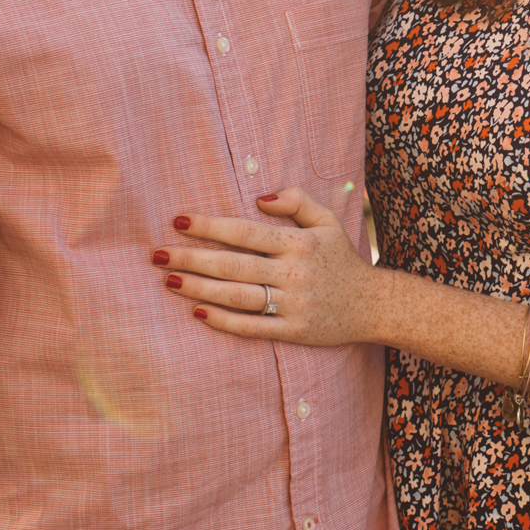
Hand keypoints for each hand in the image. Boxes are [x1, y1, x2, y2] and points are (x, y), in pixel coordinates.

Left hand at [152, 188, 378, 346]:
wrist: (373, 305)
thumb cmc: (341, 259)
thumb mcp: (326, 221)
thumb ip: (296, 201)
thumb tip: (259, 197)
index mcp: (298, 243)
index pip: (245, 232)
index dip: (209, 226)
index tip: (178, 220)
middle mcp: (293, 272)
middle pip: (232, 265)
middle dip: (191, 258)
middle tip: (156, 254)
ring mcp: (292, 304)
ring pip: (237, 296)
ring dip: (199, 289)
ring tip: (168, 281)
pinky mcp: (293, 331)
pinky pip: (252, 327)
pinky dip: (223, 321)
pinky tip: (197, 313)